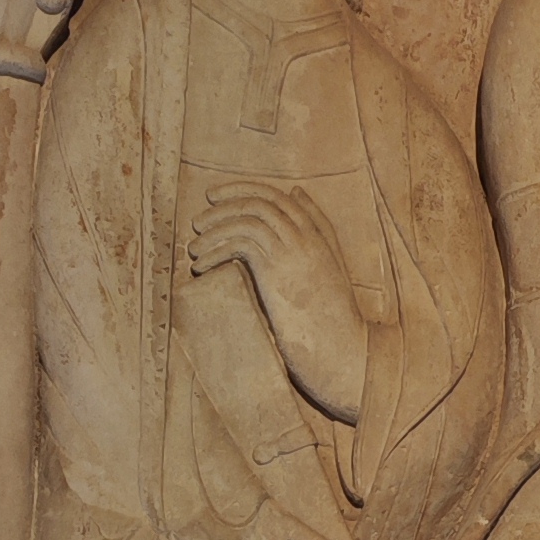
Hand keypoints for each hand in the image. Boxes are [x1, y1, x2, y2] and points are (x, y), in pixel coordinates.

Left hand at [189, 181, 367, 423]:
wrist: (344, 349)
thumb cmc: (335, 320)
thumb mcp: (329, 268)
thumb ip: (318, 231)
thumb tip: (298, 192)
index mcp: (319, 237)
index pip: (279, 196)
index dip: (245, 190)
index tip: (218, 198)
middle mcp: (306, 237)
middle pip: (261, 201)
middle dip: (225, 202)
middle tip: (198, 220)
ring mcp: (292, 251)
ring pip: (247, 218)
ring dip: (215, 228)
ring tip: (194, 247)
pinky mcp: (275, 270)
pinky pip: (239, 243)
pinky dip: (215, 250)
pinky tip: (201, 266)